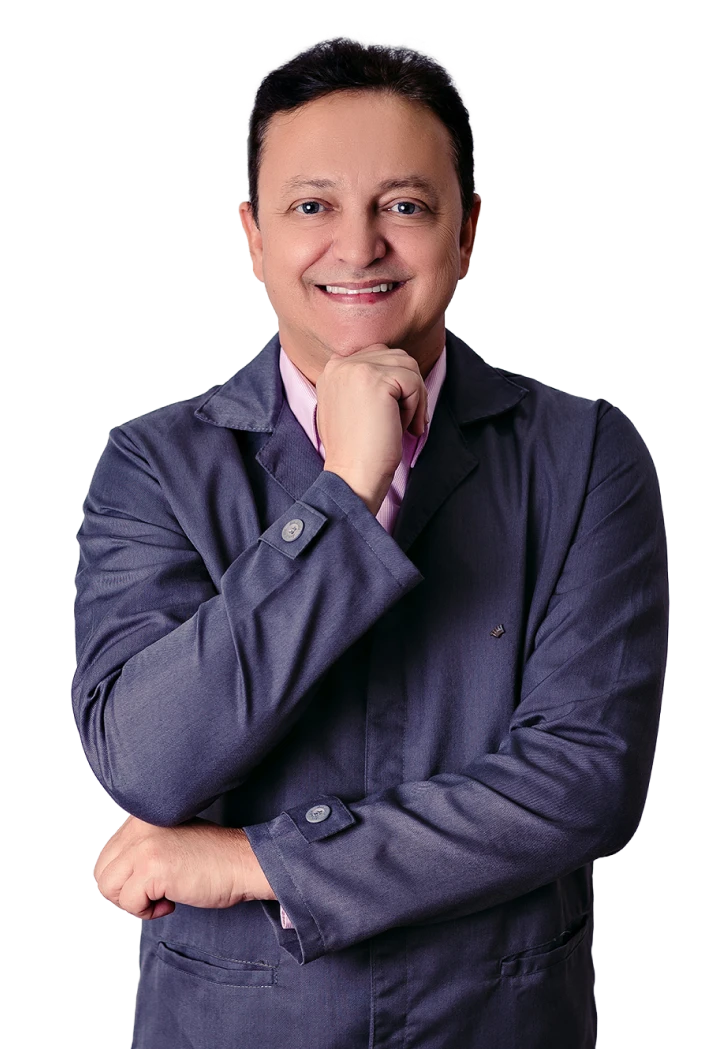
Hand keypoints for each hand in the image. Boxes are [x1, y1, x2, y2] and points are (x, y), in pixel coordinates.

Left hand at [92, 814, 276, 919]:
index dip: (127, 878)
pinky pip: (129, 902)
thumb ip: (142, 847)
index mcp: (143, 817)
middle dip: (125, 892)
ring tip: (161, 897)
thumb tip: (116, 874)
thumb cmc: (215, 858)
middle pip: (103, 871)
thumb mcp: (170, 841)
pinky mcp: (152, 867)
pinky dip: (148, 911)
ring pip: (109, 886)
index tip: (150, 882)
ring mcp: (145, 845)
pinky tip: (171, 901)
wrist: (244, 863)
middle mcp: (140, 825)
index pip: (108, 855)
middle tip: (153, 894)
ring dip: (134, 902)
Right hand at [316, 344, 427, 515]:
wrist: (352, 476)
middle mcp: (340, 364)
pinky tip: (403, 428)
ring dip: (414, 398)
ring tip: (403, 425)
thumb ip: (364, 385)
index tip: (394, 414)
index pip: (379, 355)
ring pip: (408, 367)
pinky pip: (413, 382)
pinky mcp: (376, 380)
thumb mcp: (350, 408)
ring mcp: (356, 369)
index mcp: (332, 369)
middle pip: (396, 357)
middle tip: (405, 423)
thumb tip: (399, 375)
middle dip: (408, 389)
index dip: (396, 384)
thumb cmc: (354, 451)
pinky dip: (416, 407)